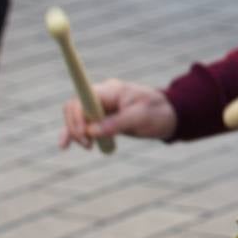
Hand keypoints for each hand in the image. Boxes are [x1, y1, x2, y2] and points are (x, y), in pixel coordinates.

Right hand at [58, 79, 176, 149]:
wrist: (171, 116)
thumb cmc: (159, 112)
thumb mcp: (141, 117)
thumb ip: (117, 123)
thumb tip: (91, 132)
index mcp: (110, 90)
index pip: (82, 97)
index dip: (77, 115)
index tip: (84, 133)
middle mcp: (102, 97)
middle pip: (75, 108)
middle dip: (75, 127)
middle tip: (88, 145)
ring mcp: (101, 108)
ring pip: (76, 118)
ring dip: (75, 133)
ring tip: (88, 147)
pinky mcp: (103, 119)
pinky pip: (84, 126)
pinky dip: (76, 135)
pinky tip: (66, 146)